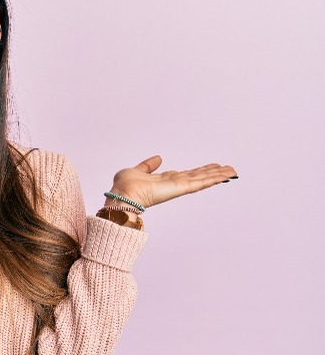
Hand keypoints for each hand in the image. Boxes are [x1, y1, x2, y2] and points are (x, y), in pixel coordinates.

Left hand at [108, 155, 237, 208]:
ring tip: (232, 171)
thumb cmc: (124, 187)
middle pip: (197, 177)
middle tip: (227, 168)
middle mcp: (173, 184)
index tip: (209, 167)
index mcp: (163, 180)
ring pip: (202, 180)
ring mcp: (178, 187)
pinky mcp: (181, 188)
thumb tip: (159, 158)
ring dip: (218, 175)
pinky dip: (214, 178)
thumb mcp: (136, 170)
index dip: (198, 171)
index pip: (185, 175)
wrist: (122, 196)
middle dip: (212, 172)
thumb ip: (148, 165)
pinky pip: (201, 183)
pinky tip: (226, 175)